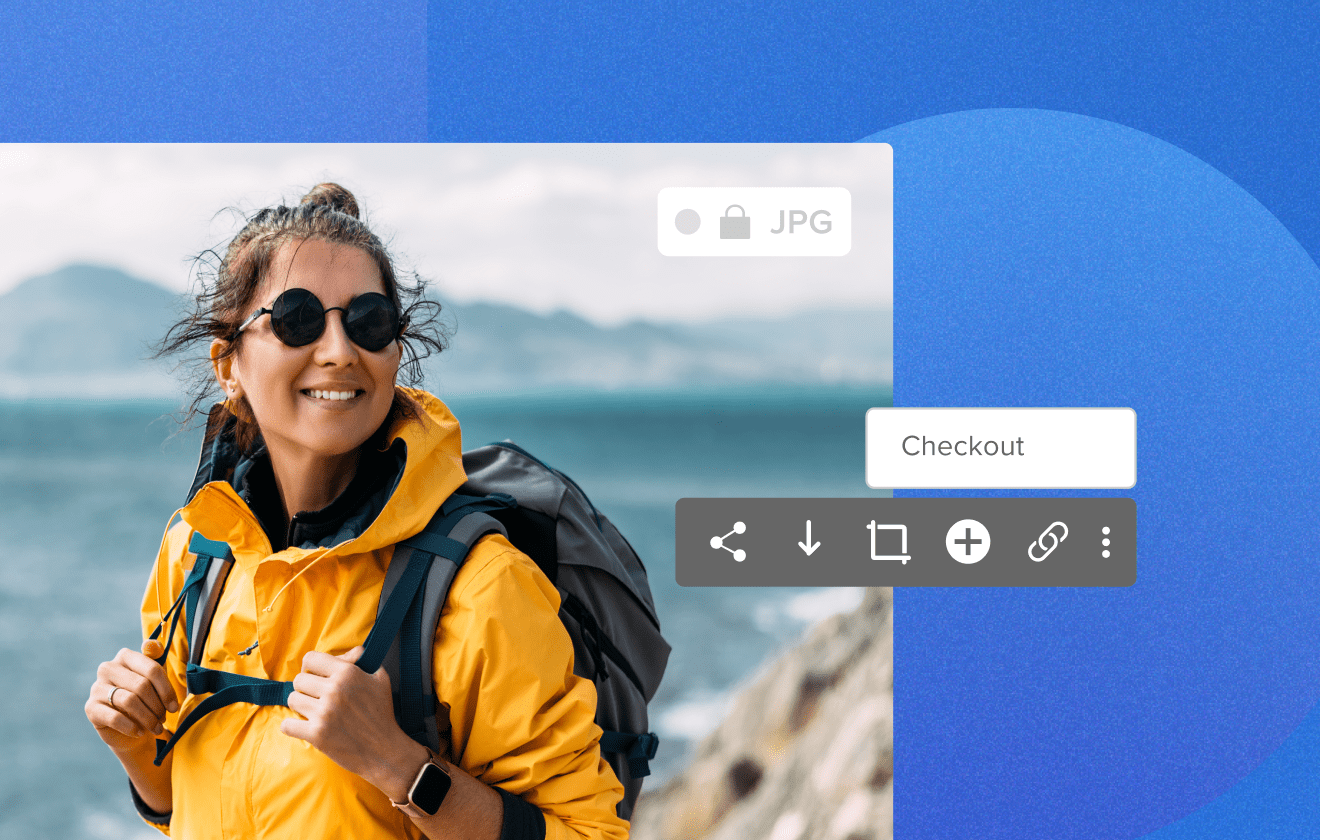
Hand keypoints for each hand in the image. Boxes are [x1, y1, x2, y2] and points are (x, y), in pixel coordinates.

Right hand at [86, 641, 179, 754]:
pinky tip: (139, 732)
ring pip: (130, 701)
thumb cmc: (146, 700)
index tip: (174, 707)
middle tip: (163, 719)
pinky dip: (131, 726)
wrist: (129, 728)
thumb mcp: (156, 682)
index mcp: (126, 656)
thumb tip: (154, 644)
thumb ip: (156, 663)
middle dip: (157, 706)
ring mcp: (97, 687)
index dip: (167, 690)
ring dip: (147, 718)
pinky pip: (115, 717)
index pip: (152, 669)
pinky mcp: (90, 707)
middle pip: (142, 686)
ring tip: (155, 727)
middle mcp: (108, 668)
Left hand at [281, 646, 427, 799]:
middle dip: (307, 688)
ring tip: (314, 712)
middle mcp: (334, 690)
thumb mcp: (380, 678)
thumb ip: (361, 659)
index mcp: (348, 673)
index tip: (317, 677)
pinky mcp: (316, 735)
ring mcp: (324, 713)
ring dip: (301, 706)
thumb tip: (345, 653)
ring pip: (292, 700)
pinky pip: (287, 725)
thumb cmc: (382, 713)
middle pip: (299, 680)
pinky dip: (293, 727)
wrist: (384, 750)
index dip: (311, 667)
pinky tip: (305, 727)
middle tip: (318, 698)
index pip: (311, 659)